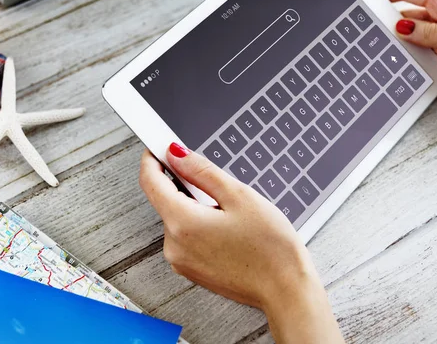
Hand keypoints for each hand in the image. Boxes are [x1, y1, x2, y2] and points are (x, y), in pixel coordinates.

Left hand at [139, 144, 343, 343]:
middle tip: (217, 183)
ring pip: (178, 218)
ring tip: (232, 213)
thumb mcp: (239, 196)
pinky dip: (200, 225)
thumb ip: (202, 171)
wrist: (286, 289)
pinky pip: (186, 237)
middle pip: (166, 200)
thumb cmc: (270, 248)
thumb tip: (177, 154)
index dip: (153, 159)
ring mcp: (181, 261)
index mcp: (183, 223)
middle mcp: (174, 246)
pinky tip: (228, 229)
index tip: (159, 146)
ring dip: (196, 206)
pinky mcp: (191, 270)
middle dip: (185, 185)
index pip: (150, 182)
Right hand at [381, 0, 436, 94]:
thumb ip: (430, 33)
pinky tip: (398, 63)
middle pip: (406, 15)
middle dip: (386, 20)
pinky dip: (410, 60)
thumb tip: (400, 27)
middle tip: (365, 29)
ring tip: (378, 48)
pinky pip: (422, 57)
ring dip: (398, 43)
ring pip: (412, 38)